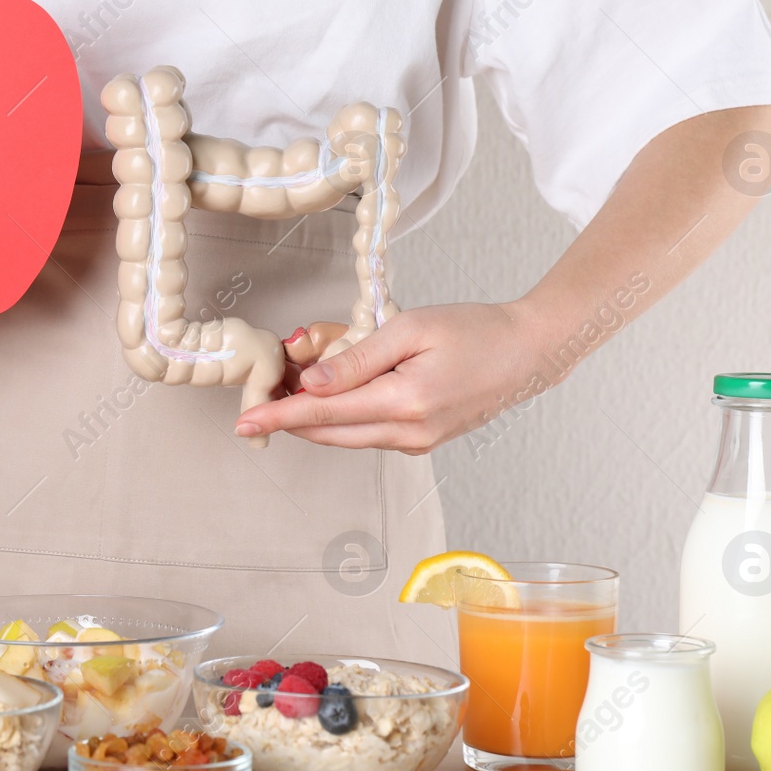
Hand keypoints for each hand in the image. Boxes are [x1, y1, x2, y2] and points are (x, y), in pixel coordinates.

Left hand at [233, 302, 555, 453]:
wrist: (527, 352)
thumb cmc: (474, 330)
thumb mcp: (410, 329)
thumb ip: (358, 358)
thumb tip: (311, 384)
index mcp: (403, 403)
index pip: (323, 414)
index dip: (278, 417)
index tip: (243, 422)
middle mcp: (408, 433)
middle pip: (329, 432)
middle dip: (290, 416)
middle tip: (261, 393)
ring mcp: (416, 442)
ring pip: (346, 435)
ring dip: (316, 415)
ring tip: (296, 383)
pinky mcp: (422, 441)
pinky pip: (368, 433)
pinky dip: (344, 416)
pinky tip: (337, 391)